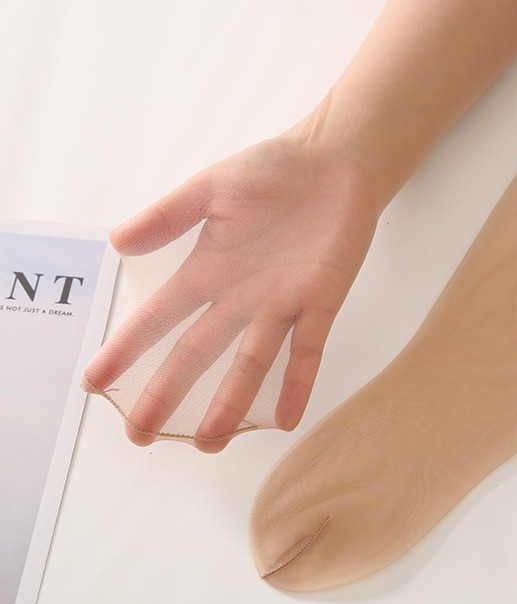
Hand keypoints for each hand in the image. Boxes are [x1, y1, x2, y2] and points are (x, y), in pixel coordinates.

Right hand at [83, 135, 380, 451]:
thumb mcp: (210, 188)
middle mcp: (239, 298)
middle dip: (167, 393)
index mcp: (209, 271)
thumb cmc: (273, 171)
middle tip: (141, 434)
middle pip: (197, 353)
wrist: (333, 162)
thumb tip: (116, 241)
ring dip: (231, 402)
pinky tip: (284, 419)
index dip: (127, 349)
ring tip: (209, 441)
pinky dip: (298, 383)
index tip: (96, 382)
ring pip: (251, 362)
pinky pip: (309, 349)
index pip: (159, 318)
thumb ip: (167, 216)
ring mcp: (281, 304)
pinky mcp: (321, 302)